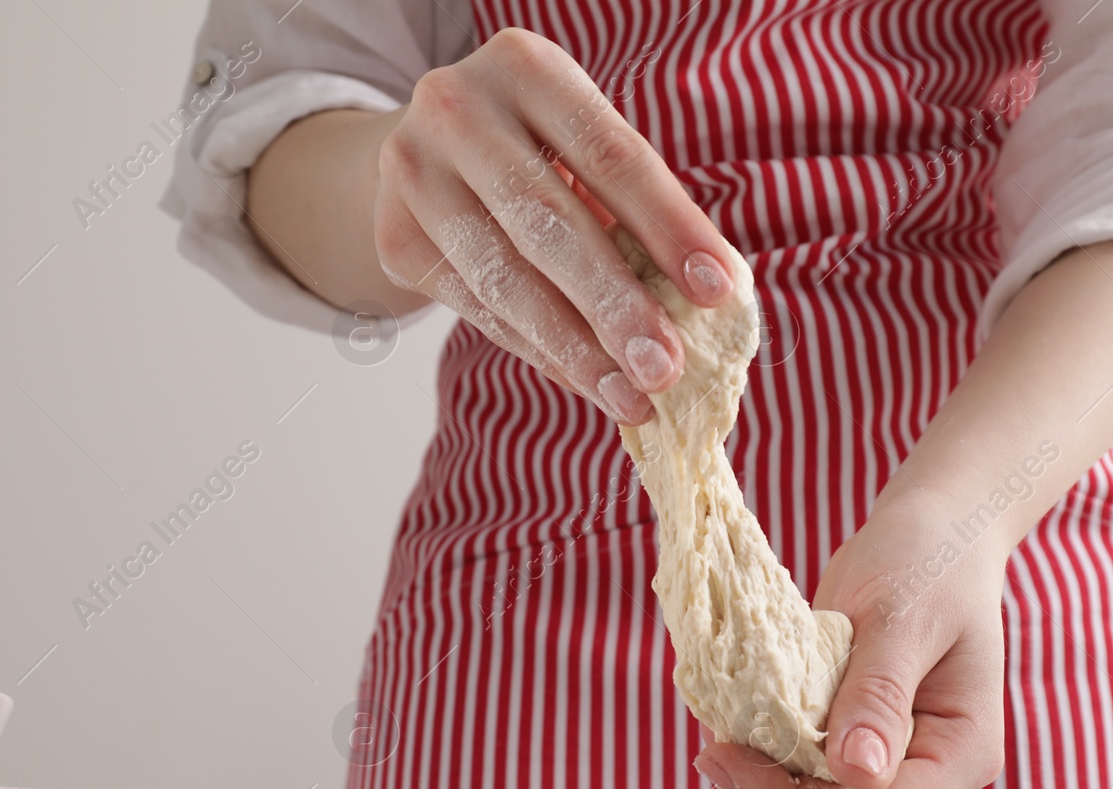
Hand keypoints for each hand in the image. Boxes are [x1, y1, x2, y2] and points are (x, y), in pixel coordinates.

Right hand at [372, 27, 737, 423]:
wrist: (424, 149)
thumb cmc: (537, 151)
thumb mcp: (583, 148)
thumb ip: (636, 208)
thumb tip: (710, 301)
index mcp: (525, 67)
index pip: (610, 155)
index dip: (668, 227)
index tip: (717, 291)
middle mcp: (456, 109)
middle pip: (549, 222)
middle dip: (615, 305)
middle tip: (665, 367)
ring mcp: (414, 175)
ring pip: (505, 278)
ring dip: (576, 349)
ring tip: (630, 396)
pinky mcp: (395, 238)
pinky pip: (478, 309)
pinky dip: (539, 352)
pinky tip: (585, 381)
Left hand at [693, 487, 1008, 788]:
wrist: (933, 533)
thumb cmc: (927, 560)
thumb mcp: (903, 614)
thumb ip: (879, 692)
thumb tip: (855, 771)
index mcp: (959, 754)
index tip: (721, 753)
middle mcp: (929, 780)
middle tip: (715, 749)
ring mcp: (892, 773)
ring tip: (723, 734)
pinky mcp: (857, 758)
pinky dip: (762, 773)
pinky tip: (737, 726)